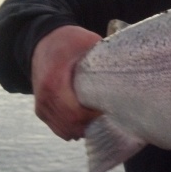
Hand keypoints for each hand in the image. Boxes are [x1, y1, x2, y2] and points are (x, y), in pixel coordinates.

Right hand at [31, 25, 101, 139]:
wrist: (42, 40)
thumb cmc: (67, 40)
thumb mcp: (86, 42)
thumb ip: (104, 57)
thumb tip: (129, 68)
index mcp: (54, 82)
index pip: (75, 113)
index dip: (95, 117)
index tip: (110, 110)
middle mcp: (45, 97)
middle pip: (71, 125)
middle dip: (92, 125)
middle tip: (110, 117)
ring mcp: (42, 105)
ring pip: (65, 130)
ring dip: (83, 129)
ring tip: (101, 119)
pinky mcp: (41, 110)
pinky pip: (58, 128)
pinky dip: (73, 128)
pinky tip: (88, 122)